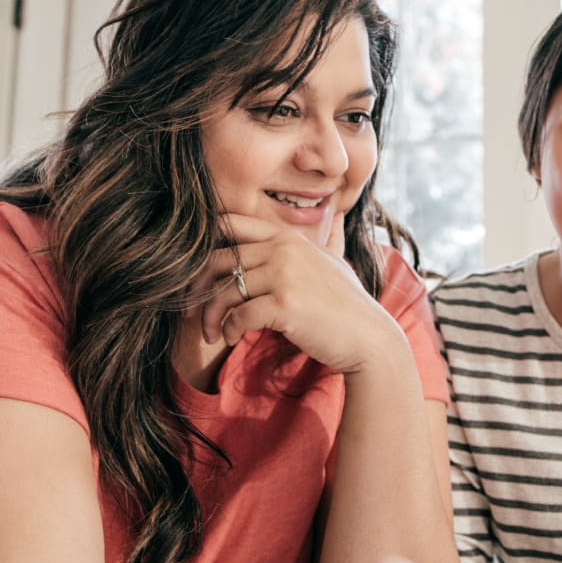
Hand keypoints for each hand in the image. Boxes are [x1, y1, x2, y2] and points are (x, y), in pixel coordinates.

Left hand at [200, 213, 401, 372]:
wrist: (368, 337)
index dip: (203, 245)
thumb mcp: (329, 261)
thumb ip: (309, 245)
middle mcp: (284, 249)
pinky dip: (229, 329)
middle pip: (219, 260)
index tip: (196, 273)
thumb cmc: (346, 304)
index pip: (230, 224)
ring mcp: (285, 275)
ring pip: (226, 291)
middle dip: (199, 288)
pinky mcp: (285, 304)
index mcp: (288, 236)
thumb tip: (314, 224)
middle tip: (193, 311)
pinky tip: (232, 338)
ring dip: (211, 317)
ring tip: (212, 334)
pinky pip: (239, 315)